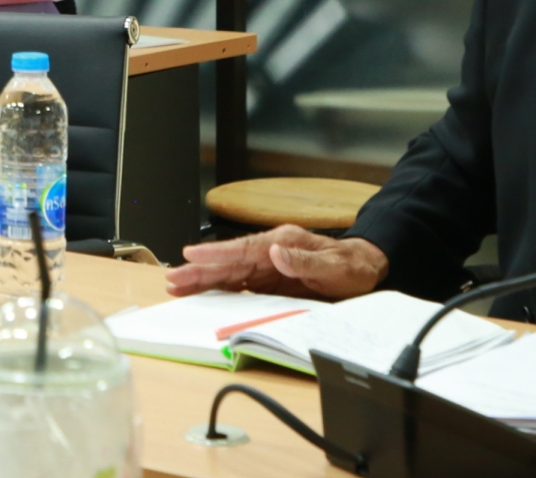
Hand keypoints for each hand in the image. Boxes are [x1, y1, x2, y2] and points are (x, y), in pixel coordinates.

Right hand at [166, 226, 386, 300]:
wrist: (362, 270)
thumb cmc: (349, 267)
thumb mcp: (333, 266)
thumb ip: (303, 260)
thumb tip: (275, 252)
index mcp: (282, 242)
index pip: (243, 248)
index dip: (216, 253)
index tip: (192, 254)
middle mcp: (270, 251)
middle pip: (229, 261)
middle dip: (199, 269)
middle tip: (173, 278)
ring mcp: (267, 266)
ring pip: (228, 273)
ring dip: (202, 279)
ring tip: (176, 286)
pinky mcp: (268, 280)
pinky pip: (238, 284)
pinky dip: (218, 288)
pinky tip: (201, 294)